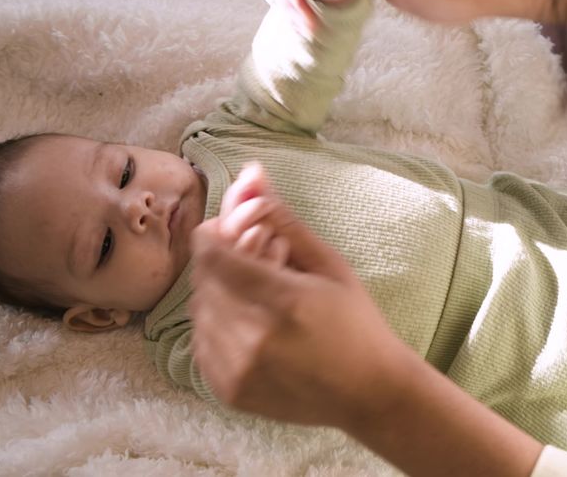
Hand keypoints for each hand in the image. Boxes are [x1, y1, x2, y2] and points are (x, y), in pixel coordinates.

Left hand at [188, 164, 415, 426]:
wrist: (369, 393)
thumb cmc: (357, 323)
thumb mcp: (328, 264)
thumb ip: (283, 219)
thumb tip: (249, 172)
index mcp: (283, 300)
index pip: (210, 252)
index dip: (217, 236)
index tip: (239, 237)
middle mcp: (253, 338)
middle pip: (201, 279)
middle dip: (221, 265)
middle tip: (256, 268)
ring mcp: (237, 370)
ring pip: (197, 312)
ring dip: (219, 296)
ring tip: (258, 301)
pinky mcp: (228, 391)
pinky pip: (200, 344)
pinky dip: (217, 329)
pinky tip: (252, 329)